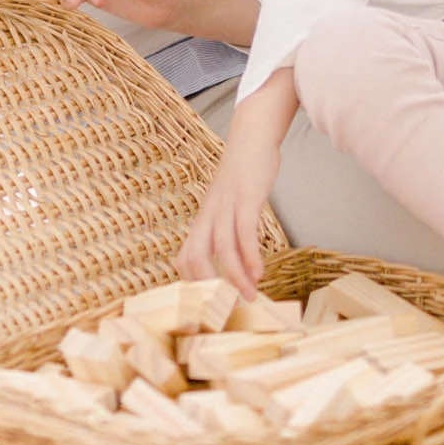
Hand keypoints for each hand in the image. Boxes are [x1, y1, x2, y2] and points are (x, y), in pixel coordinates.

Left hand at [176, 132, 280, 295]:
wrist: (252, 136)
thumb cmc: (243, 173)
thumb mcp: (228, 203)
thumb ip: (226, 227)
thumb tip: (234, 257)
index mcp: (203, 219)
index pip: (185, 257)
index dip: (193, 283)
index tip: (210, 304)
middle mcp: (209, 214)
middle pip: (194, 257)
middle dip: (208, 287)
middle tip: (226, 308)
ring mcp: (226, 205)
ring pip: (222, 249)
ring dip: (235, 277)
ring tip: (249, 295)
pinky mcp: (246, 197)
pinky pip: (244, 232)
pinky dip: (250, 255)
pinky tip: (259, 271)